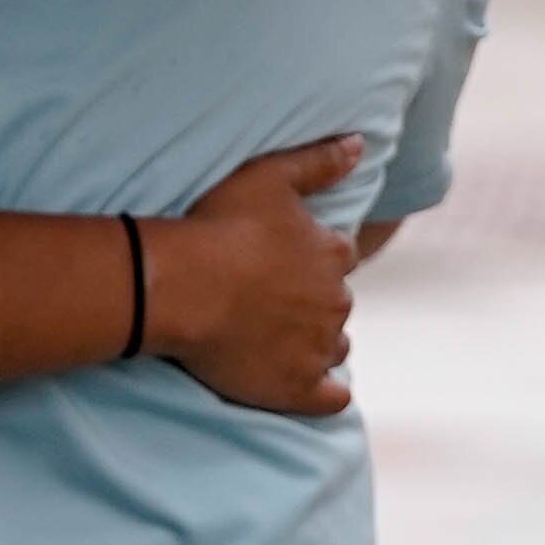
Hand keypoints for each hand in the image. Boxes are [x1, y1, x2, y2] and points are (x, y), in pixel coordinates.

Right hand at [140, 138, 361, 416]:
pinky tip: (316, 391)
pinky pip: (331, 400)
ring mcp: (318, 348)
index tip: (288, 263)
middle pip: (336, 303)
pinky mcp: (298, 388)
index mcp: (332, 254)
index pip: (340, 257)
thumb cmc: (220, 226)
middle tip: (273, 302)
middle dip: (314, 302)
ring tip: (281, 341)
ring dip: (317, 343)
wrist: (183, 287)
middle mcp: (335, 301)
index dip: (315, 259)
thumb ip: (320, 161)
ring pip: (334, 346)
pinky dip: (327, 395)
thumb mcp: (270, 176)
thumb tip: (362, 145)